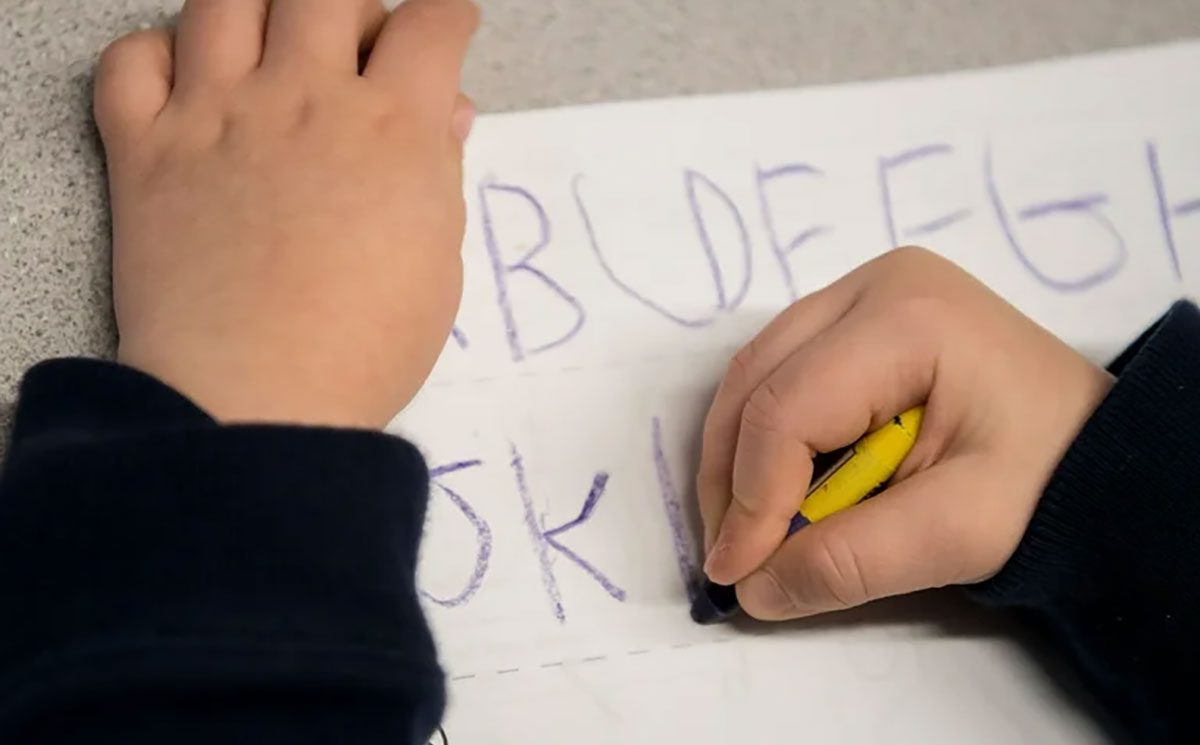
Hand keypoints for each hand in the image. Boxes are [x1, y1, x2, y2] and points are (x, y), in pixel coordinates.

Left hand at [94, 0, 478, 427]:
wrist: (257, 403)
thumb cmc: (367, 349)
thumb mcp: (438, 264)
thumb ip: (439, 172)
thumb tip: (445, 113)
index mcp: (393, 129)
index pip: (432, 25)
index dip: (450, 17)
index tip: (448, 30)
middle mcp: (305, 100)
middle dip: (357, 7)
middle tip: (361, 49)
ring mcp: (218, 117)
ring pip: (227, 0)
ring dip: (262, 10)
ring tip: (275, 51)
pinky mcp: (146, 150)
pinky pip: (130, 60)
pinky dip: (157, 54)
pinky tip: (189, 85)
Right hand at [697, 247, 1112, 619]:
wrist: (1102, 452)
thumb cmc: (1047, 483)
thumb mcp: (958, 533)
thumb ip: (850, 562)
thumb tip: (751, 590)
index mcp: (908, 317)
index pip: (788, 408)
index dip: (750, 498)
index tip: (737, 575)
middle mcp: (874, 285)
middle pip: (757, 379)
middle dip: (730, 476)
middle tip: (730, 556)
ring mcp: (864, 292)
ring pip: (756, 373)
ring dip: (739, 456)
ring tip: (749, 530)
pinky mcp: (859, 316)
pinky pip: (781, 372)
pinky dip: (765, 437)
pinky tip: (778, 489)